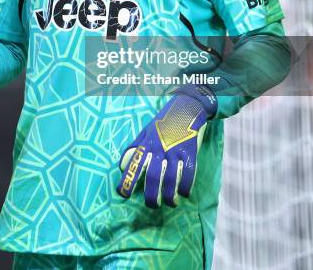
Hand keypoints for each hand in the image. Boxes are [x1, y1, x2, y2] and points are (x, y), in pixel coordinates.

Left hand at [116, 84, 216, 207]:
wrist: (186, 107)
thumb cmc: (163, 122)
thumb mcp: (145, 132)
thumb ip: (134, 148)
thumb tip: (122, 166)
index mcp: (146, 144)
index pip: (133, 165)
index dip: (127, 181)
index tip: (123, 195)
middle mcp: (159, 149)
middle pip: (152, 177)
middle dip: (151, 196)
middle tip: (152, 205)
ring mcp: (175, 150)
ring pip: (171, 179)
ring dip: (170, 196)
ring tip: (170, 202)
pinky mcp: (190, 151)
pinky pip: (188, 173)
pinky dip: (186, 186)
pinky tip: (184, 193)